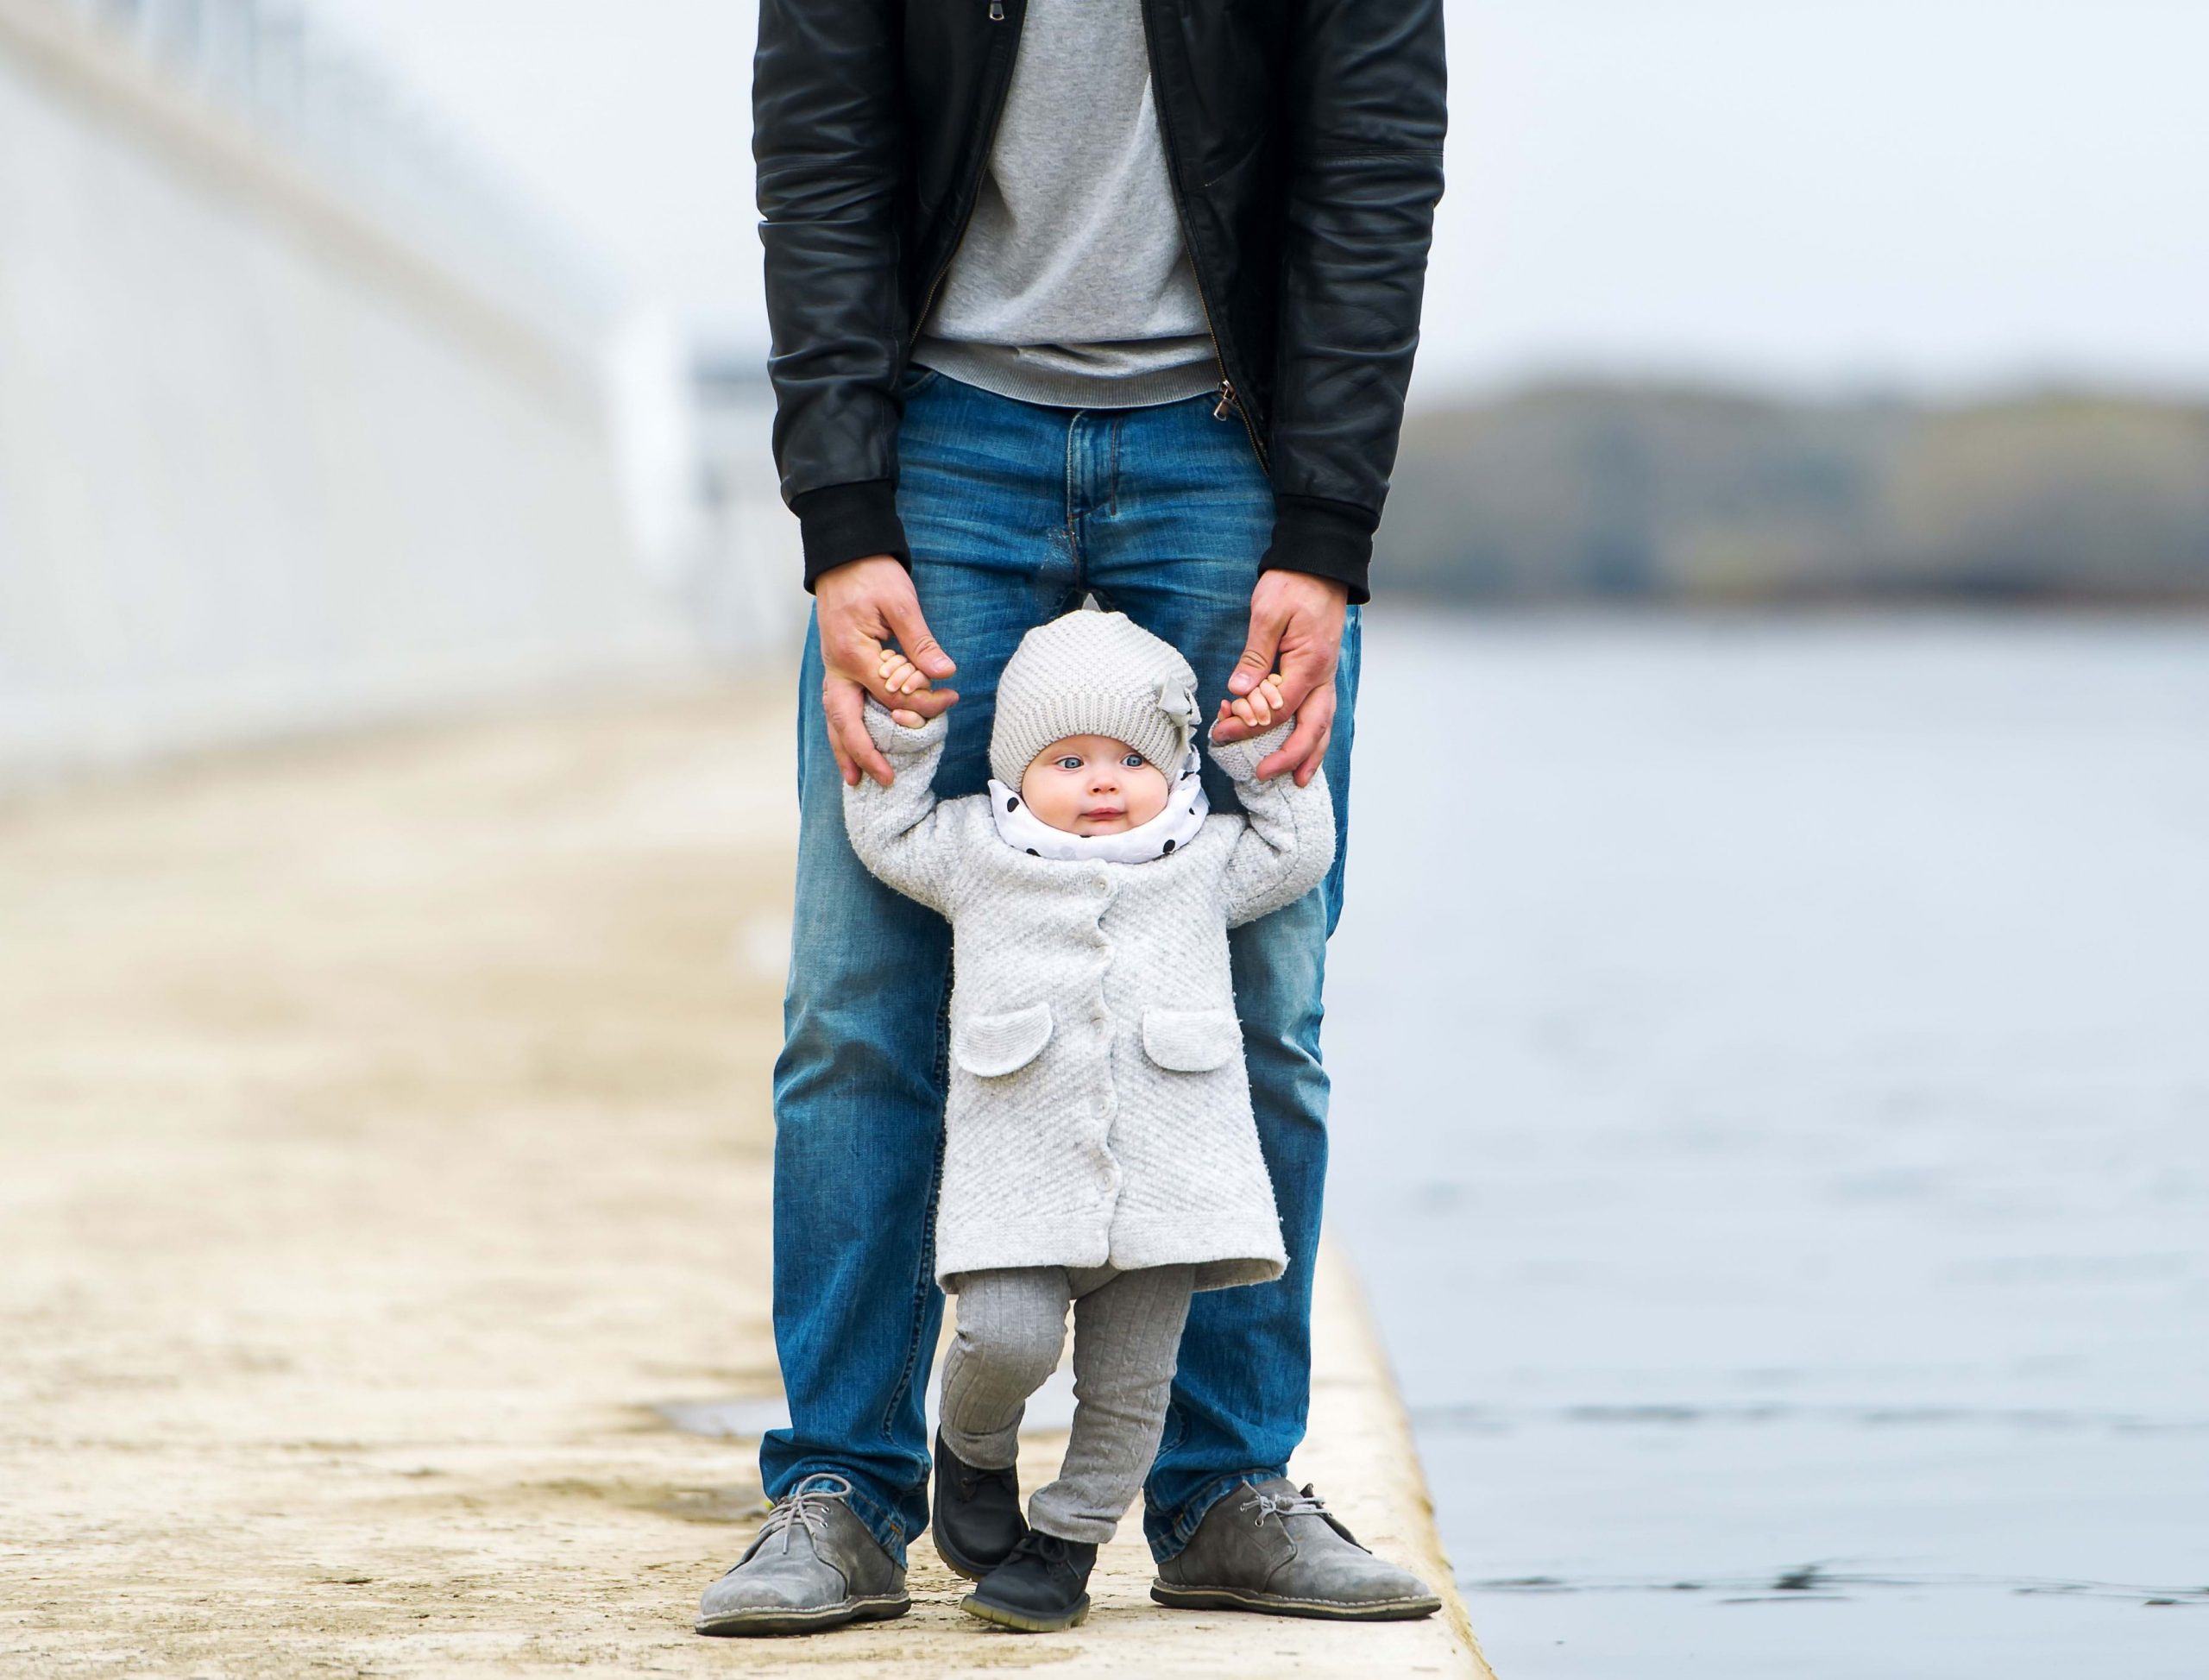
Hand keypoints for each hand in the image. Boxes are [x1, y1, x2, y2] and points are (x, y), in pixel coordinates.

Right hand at [814, 556, 957, 785]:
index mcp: (854, 655)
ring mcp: (833, 667)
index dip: (923, 705)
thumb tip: (945, 673)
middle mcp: (837, 667)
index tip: (950, 701)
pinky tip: (851, 746)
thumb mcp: (901, 602)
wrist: (844, 553)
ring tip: (855, 780)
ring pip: (834, 718)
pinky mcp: (836, 664)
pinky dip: (842, 729)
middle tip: (885, 781)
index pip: (892, 696)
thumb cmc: (873, 573)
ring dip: (845, 749)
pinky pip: (836, 705)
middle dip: (864, 754)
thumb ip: (920, 642)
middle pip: (847, 721)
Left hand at [1211, 570, 1347, 784]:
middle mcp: (1323, 675)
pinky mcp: (1321, 672)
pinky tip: (1305, 749)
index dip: (1250, 726)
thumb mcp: (1268, 614)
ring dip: (1310, 754)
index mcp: (1310, 663)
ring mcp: (1326, 675)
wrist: (1319, 562)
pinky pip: (1320, 712)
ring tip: (1297, 781)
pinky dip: (1314, 735)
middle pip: (1312, 727)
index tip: (1224, 733)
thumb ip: (1255, 656)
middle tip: (1266, 776)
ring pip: (1323, 724)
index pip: (1278, 708)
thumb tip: (1240, 692)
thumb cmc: (1293, 583)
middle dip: (1290, 757)